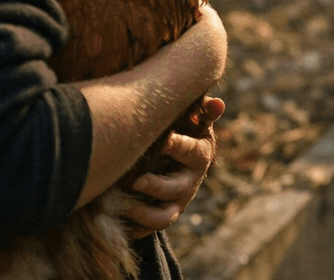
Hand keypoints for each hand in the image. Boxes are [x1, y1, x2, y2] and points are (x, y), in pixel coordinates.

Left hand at [121, 96, 224, 237]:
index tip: (161, 141)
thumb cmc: (186, 131)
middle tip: (135, 181)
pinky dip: (133, 228)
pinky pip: (148, 230)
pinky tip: (115, 218)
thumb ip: (204, 111)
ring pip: (163, 218)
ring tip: (122, 205)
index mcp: (199, 155)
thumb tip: (218, 103)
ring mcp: (176, 203)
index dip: (176, 146)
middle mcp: (189, 182)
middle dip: (156, 186)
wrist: (181, 159)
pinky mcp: (162, 216)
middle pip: (176, 189)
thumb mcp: (197, 120)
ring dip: (143, 214)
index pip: (190, 151)